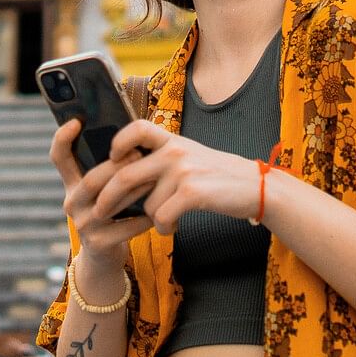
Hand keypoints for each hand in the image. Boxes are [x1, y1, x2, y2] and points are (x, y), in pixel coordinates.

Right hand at [51, 120, 155, 267]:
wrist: (106, 254)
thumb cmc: (113, 211)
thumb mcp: (105, 189)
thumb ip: (110, 167)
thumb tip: (132, 136)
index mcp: (71, 184)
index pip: (59, 158)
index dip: (62, 138)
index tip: (76, 121)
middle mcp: (72, 203)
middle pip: (91, 180)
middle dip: (116, 166)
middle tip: (139, 154)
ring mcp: (83, 225)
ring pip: (109, 202)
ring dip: (134, 188)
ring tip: (155, 177)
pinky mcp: (98, 243)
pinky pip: (125, 226)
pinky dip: (143, 217)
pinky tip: (159, 208)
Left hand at [92, 120, 260, 236]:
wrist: (256, 187)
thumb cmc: (218, 175)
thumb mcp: (190, 156)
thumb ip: (162, 158)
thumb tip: (126, 171)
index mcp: (172, 141)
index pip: (136, 128)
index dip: (118, 142)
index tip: (111, 158)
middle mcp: (175, 152)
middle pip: (125, 175)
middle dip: (106, 198)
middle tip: (99, 212)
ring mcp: (183, 171)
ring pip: (147, 205)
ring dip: (151, 220)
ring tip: (164, 221)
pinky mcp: (192, 192)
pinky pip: (162, 217)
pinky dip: (165, 228)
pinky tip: (173, 228)